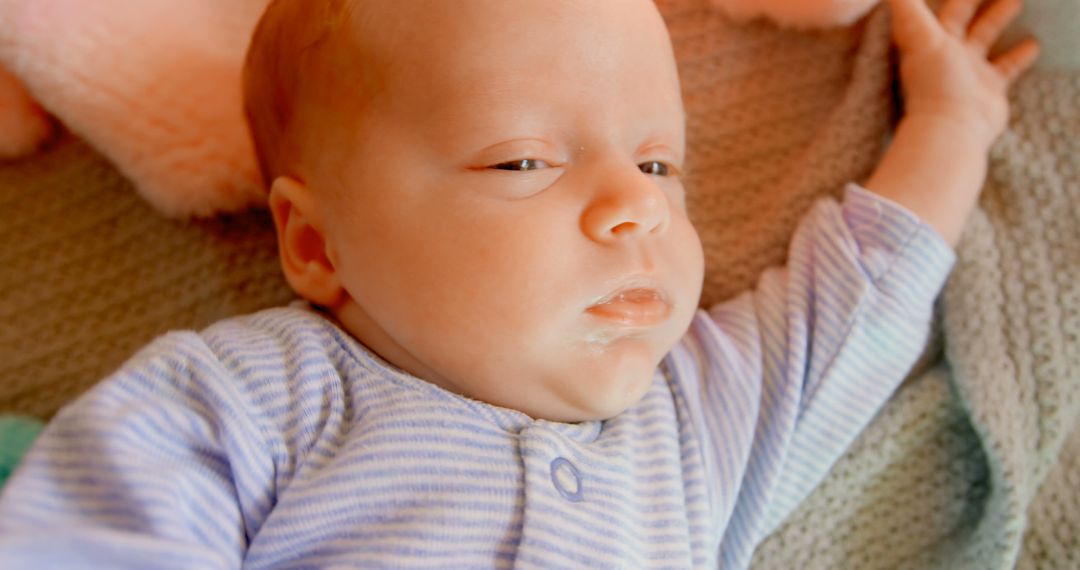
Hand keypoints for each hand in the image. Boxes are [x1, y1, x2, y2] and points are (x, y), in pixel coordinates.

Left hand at [887, 0, 1038, 146]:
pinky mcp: (990, 88)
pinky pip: (1007, 66)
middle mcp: (949, 55)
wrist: (952, 127)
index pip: (946, 12)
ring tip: (1016, 3)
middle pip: (964, 21)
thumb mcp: (920, 37)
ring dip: (998, 21)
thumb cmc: (934, 82)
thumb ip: (907, 10)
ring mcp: (969, 72)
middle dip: (977, 3)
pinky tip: (1033, 44)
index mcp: (932, 42)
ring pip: (986, 38)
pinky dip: (1020, 55)